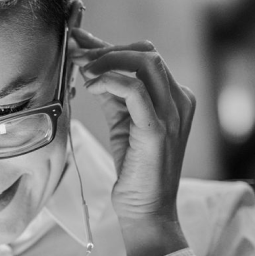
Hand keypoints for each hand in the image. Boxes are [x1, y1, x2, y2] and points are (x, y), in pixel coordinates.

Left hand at [70, 27, 193, 255]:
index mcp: (175, 98)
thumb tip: (89, 66)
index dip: (109, 47)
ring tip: (81, 69)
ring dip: (106, 59)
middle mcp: (179, 101)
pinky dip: (110, 80)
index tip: (79, 43)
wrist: (147, 212)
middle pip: (146, 52)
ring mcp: (172, 114)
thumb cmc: (135, 172)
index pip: (145, 56)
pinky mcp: (157, 129)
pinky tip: (91, 86)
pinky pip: (135, 88)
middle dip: (106, 48)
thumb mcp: (122, 123)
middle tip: (75, 54)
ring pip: (144, 61)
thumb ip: (113, 94)